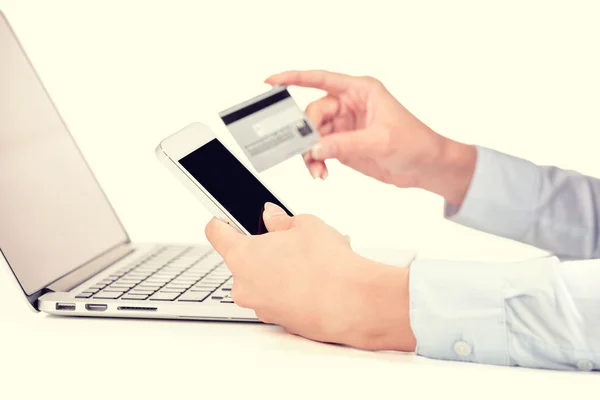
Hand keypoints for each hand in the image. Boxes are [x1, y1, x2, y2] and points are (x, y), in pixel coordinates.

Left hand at [205, 202, 415, 351]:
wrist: (353, 304)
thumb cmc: (328, 265)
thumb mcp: (305, 225)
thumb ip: (280, 220)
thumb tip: (271, 217)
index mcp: (243, 255)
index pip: (215, 232)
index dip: (222, 221)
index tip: (227, 218)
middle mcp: (244, 285)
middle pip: (243, 259)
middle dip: (264, 249)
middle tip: (290, 242)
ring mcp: (260, 306)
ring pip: (262, 280)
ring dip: (279, 270)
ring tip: (309, 262)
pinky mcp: (278, 322)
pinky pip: (278, 298)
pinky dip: (290, 289)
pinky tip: (314, 281)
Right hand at [265, 70, 475, 204]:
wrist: (426, 167)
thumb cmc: (415, 143)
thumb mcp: (379, 141)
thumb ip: (345, 144)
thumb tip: (315, 148)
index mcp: (361, 91)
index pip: (322, 79)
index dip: (295, 78)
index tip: (272, 81)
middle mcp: (350, 105)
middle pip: (313, 113)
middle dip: (306, 133)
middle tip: (307, 151)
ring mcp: (345, 126)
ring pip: (312, 134)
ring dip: (310, 152)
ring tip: (316, 169)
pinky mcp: (343, 144)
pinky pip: (319, 150)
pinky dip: (316, 161)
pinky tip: (321, 172)